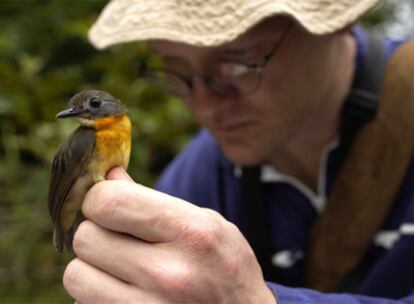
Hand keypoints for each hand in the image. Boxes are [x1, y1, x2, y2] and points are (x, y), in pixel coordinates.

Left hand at [63, 167, 275, 303]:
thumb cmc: (227, 266)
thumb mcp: (207, 222)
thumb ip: (155, 201)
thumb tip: (109, 177)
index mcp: (190, 232)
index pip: (109, 202)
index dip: (99, 197)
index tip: (108, 203)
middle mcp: (168, 273)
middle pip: (86, 237)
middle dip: (97, 230)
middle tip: (118, 235)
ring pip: (76, 275)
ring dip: (92, 266)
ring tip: (119, 265)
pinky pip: (84, 302)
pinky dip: (97, 292)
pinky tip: (123, 289)